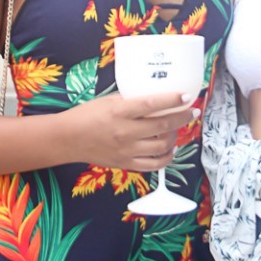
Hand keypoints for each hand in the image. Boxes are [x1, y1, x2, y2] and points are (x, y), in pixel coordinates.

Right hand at [65, 91, 193, 169]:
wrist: (67, 139)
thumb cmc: (86, 115)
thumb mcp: (108, 100)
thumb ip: (131, 100)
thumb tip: (154, 96)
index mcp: (120, 112)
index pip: (152, 105)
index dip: (172, 101)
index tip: (186, 97)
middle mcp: (126, 132)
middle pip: (163, 126)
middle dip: (182, 118)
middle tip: (192, 112)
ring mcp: (127, 150)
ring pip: (162, 145)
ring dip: (175, 136)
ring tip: (177, 128)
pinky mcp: (126, 163)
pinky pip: (153, 164)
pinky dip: (167, 157)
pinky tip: (171, 149)